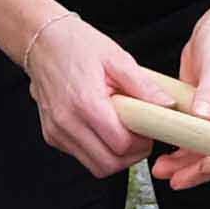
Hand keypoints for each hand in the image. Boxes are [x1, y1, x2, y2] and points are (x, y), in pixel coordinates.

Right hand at [8, 2, 174, 181]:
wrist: (42, 41)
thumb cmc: (77, 45)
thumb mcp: (116, 58)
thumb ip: (143, 86)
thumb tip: (167, 105)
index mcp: (85, 102)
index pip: (121, 145)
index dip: (141, 143)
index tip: (148, 132)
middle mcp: (67, 122)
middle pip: (109, 164)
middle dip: (130, 157)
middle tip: (139, 138)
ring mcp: (57, 131)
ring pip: (95, 166)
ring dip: (114, 157)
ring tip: (122, 134)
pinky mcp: (52, 136)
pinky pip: (81, 156)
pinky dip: (97, 150)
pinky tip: (103, 130)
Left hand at [155, 11, 209, 192]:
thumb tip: (204, 115)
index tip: (195, 170)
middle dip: (194, 171)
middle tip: (173, 180)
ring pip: (202, 154)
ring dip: (182, 165)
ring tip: (161, 171)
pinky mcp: (204, 119)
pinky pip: (193, 142)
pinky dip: (179, 152)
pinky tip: (165, 157)